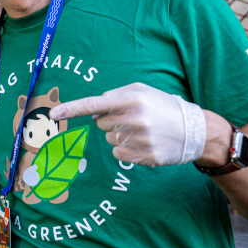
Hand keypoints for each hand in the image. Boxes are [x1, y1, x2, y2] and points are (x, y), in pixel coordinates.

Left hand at [49, 82, 205, 166]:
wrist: (194, 131)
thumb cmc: (162, 106)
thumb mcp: (141, 91)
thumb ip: (114, 95)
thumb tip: (93, 111)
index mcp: (131, 100)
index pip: (93, 104)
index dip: (71, 109)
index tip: (52, 114)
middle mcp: (133, 119)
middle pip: (100, 124)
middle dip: (111, 121)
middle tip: (134, 119)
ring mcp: (138, 140)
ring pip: (109, 139)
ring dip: (120, 135)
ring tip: (143, 130)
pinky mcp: (142, 156)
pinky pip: (118, 154)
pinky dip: (126, 150)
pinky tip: (144, 143)